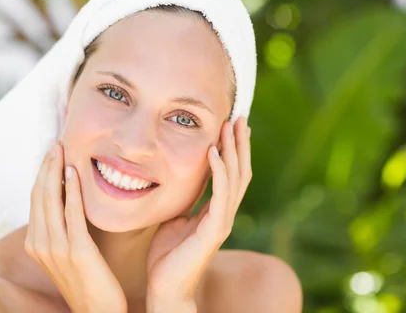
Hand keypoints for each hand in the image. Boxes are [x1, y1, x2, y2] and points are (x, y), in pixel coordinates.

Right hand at [24, 141, 126, 312]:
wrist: (96, 312)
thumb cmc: (86, 280)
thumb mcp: (66, 252)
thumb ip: (61, 228)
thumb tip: (65, 199)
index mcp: (35, 243)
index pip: (35, 199)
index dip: (42, 172)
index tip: (51, 151)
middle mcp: (40, 244)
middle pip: (39, 195)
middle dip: (46, 165)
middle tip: (56, 142)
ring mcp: (56, 248)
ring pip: (50, 200)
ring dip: (56, 170)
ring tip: (62, 148)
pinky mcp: (77, 251)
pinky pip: (72, 214)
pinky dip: (71, 190)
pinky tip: (74, 172)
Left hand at [145, 116, 252, 311]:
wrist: (165, 288)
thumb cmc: (166, 256)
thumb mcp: (174, 218)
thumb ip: (182, 200)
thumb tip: (174, 178)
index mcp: (215, 210)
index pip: (230, 174)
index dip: (233, 150)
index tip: (231, 125)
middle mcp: (224, 214)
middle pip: (239, 171)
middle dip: (239, 144)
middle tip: (239, 117)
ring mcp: (221, 222)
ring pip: (234, 179)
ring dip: (233, 150)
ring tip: (230, 126)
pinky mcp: (214, 231)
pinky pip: (220, 196)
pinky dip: (218, 172)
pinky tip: (213, 151)